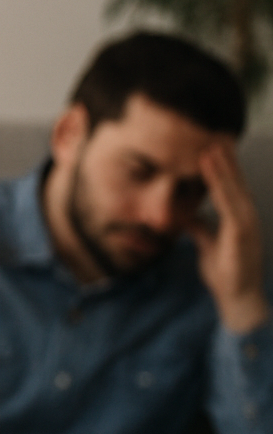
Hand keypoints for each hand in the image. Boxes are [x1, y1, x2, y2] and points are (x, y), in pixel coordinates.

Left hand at [191, 141, 266, 333]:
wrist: (238, 298)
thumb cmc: (225, 273)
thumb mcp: (207, 244)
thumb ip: (199, 228)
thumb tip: (186, 216)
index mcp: (238, 218)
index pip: (230, 187)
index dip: (222, 168)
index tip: (211, 147)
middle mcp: (246, 216)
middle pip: (235, 182)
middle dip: (226, 159)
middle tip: (214, 134)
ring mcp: (247, 223)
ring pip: (234, 187)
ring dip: (223, 165)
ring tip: (211, 144)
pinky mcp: (242, 231)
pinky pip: (229, 201)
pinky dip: (220, 183)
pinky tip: (210, 168)